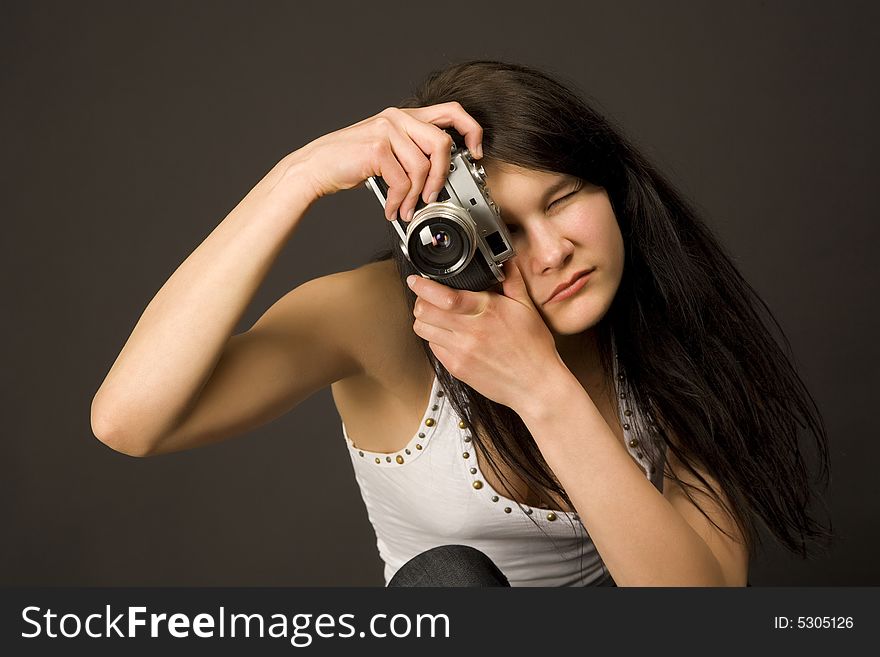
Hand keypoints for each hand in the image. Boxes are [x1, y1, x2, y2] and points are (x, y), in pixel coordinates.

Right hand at [288, 103, 482, 220]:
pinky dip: (399, 201)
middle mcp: (398, 117)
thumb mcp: (387, 150)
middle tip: (433, 196)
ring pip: (422, 167)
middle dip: (442, 176)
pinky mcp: (377, 148)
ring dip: (416, 196)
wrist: (317, 166)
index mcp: (405, 116)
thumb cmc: (351, 161)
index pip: (451, 112)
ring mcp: (386, 130)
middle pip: (442, 143)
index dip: (471, 131)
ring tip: (406, 209)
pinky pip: (402, 181)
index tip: (475, 153)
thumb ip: (411, 152)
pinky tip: (392, 208)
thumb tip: (440, 175)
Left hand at [408, 259, 567, 412]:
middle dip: (421, 301)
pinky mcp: (457, 368)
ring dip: (424, 320)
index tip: (416, 280)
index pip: (443, 296)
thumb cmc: (534, 348)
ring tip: (436, 317)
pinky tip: (448, 335)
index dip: (423, 286)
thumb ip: (512, 280)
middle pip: (424, 312)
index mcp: (486, 311)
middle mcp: (470, 332)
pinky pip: (433, 348)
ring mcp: (461, 352)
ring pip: (423, 330)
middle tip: (427, 298)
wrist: (536, 385)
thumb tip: (506, 260)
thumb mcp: (526, 308)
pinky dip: (435, 338)